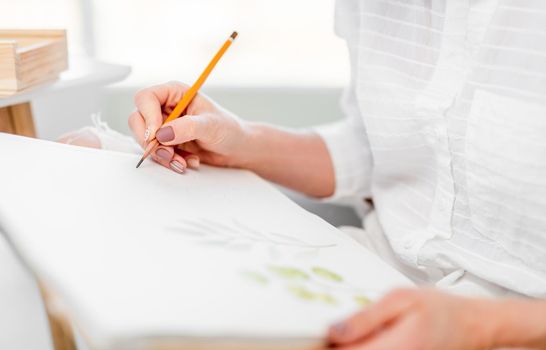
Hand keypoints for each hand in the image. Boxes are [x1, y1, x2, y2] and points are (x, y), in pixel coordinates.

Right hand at [129, 82, 248, 172]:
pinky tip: (187, 162)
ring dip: (162, 155)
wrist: (236, 148)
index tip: (156, 135)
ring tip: (182, 161)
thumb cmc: (229, 129)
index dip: (147, 116)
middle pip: (138, 120)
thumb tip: (162, 133)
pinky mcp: (167, 143)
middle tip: (168, 153)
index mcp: (175, 93)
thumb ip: (187, 128)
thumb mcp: (210, 126)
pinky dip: (169, 161)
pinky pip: (156, 153)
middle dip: (151, 141)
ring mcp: (164, 126)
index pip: (146, 98)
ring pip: (145, 140)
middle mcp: (166, 107)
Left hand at [328, 289, 493, 349]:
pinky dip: (362, 349)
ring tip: (354, 332)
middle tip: (336, 330)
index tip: (318, 331)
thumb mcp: (400, 299)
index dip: (326, 344)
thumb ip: (365, 317)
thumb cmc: (439, 309)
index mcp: (396, 347)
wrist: (470, 326)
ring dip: (351, 348)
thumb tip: (333, 331)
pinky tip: (365, 340)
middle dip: (338, 346)